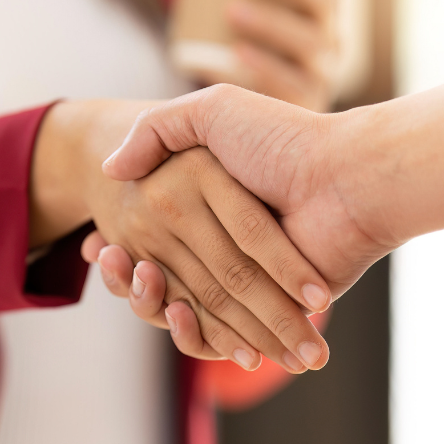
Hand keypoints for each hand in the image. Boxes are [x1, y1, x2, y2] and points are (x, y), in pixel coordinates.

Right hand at [31, 101, 331, 371]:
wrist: (345, 176)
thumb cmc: (278, 139)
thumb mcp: (212, 111)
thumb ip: (158, 128)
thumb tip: (111, 167)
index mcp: (208, 204)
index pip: (152, 234)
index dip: (122, 243)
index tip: (97, 246)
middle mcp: (225, 241)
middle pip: (163, 273)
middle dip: (131, 275)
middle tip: (109, 260)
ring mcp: (248, 275)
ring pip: (185, 305)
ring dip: (153, 304)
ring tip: (137, 284)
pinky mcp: (270, 307)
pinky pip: (223, 330)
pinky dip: (195, 332)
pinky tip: (173, 313)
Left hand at [163, 0, 352, 110]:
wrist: (253, 118)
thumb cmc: (244, 45)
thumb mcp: (225, 6)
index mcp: (320, 4)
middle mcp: (329, 33)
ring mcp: (322, 70)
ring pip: (310, 41)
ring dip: (272, 22)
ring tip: (231, 9)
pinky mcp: (306, 100)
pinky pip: (293, 84)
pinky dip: (265, 67)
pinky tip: (238, 53)